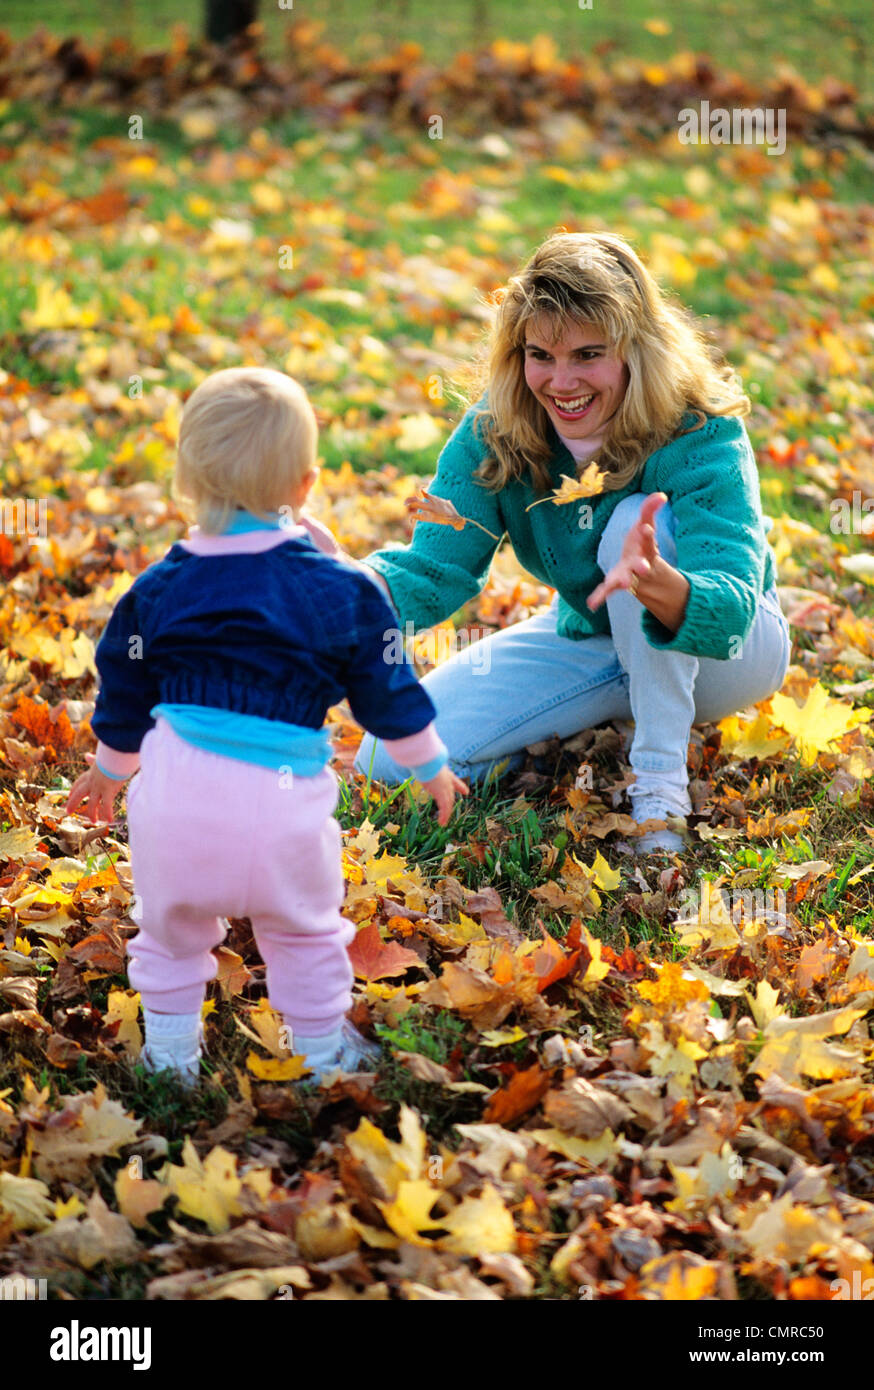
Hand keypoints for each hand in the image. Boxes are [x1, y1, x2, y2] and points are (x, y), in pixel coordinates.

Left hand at [65, 753, 124, 824]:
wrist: (116, 753)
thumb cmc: (111, 755)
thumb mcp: (100, 758)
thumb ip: (93, 759)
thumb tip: (86, 755)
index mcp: (90, 773)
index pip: (79, 783)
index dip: (73, 789)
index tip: (69, 794)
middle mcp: (92, 781)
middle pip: (78, 794)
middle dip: (72, 803)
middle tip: (68, 811)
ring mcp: (99, 787)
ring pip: (92, 803)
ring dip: (92, 812)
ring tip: (94, 821)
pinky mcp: (108, 790)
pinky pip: (106, 804)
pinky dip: (108, 812)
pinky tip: (109, 820)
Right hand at [419, 765, 468, 826]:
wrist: (428, 761)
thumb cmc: (425, 761)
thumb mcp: (429, 764)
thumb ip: (427, 767)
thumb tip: (420, 764)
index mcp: (446, 773)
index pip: (455, 781)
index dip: (460, 787)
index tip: (466, 792)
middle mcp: (448, 782)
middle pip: (450, 796)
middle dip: (449, 804)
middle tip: (447, 813)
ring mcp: (446, 789)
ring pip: (448, 803)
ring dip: (446, 814)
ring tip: (443, 823)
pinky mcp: (442, 795)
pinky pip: (445, 808)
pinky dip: (444, 816)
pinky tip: (442, 823)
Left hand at [586, 492, 665, 610]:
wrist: (639, 568)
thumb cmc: (641, 544)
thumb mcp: (645, 525)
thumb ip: (650, 510)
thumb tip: (661, 495)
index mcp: (645, 548)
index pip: (648, 540)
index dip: (647, 534)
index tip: (646, 528)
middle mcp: (638, 563)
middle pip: (641, 565)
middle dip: (641, 567)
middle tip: (643, 569)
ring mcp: (627, 574)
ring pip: (625, 579)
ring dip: (622, 581)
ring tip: (621, 585)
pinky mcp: (614, 582)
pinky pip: (606, 590)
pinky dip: (599, 597)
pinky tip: (591, 605)